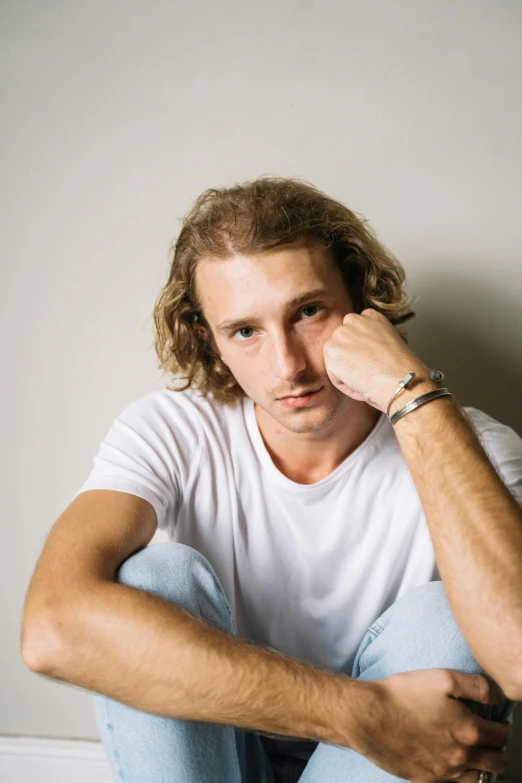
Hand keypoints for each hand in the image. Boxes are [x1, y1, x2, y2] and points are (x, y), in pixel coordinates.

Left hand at [322, 309, 429, 411]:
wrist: (397, 378)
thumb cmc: (400, 368)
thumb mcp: (391, 342)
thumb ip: (374, 339)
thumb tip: (366, 350)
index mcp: (370, 315)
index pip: (356, 329)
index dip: (362, 347)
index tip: (370, 358)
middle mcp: (353, 320)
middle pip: (342, 340)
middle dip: (349, 355)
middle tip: (364, 370)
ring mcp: (340, 334)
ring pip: (336, 356)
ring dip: (345, 368)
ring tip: (363, 377)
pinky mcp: (331, 350)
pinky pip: (332, 371)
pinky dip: (341, 381)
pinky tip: (357, 382)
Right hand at [349, 669, 510, 782]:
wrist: (368, 716)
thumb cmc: (403, 695)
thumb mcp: (443, 678)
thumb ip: (477, 686)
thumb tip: (497, 696)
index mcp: (469, 731)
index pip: (502, 735)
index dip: (503, 725)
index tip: (498, 720)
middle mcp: (461, 757)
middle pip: (497, 762)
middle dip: (499, 748)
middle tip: (491, 737)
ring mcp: (444, 772)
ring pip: (478, 777)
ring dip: (482, 765)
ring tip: (474, 752)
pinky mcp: (426, 780)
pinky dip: (459, 775)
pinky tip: (451, 761)